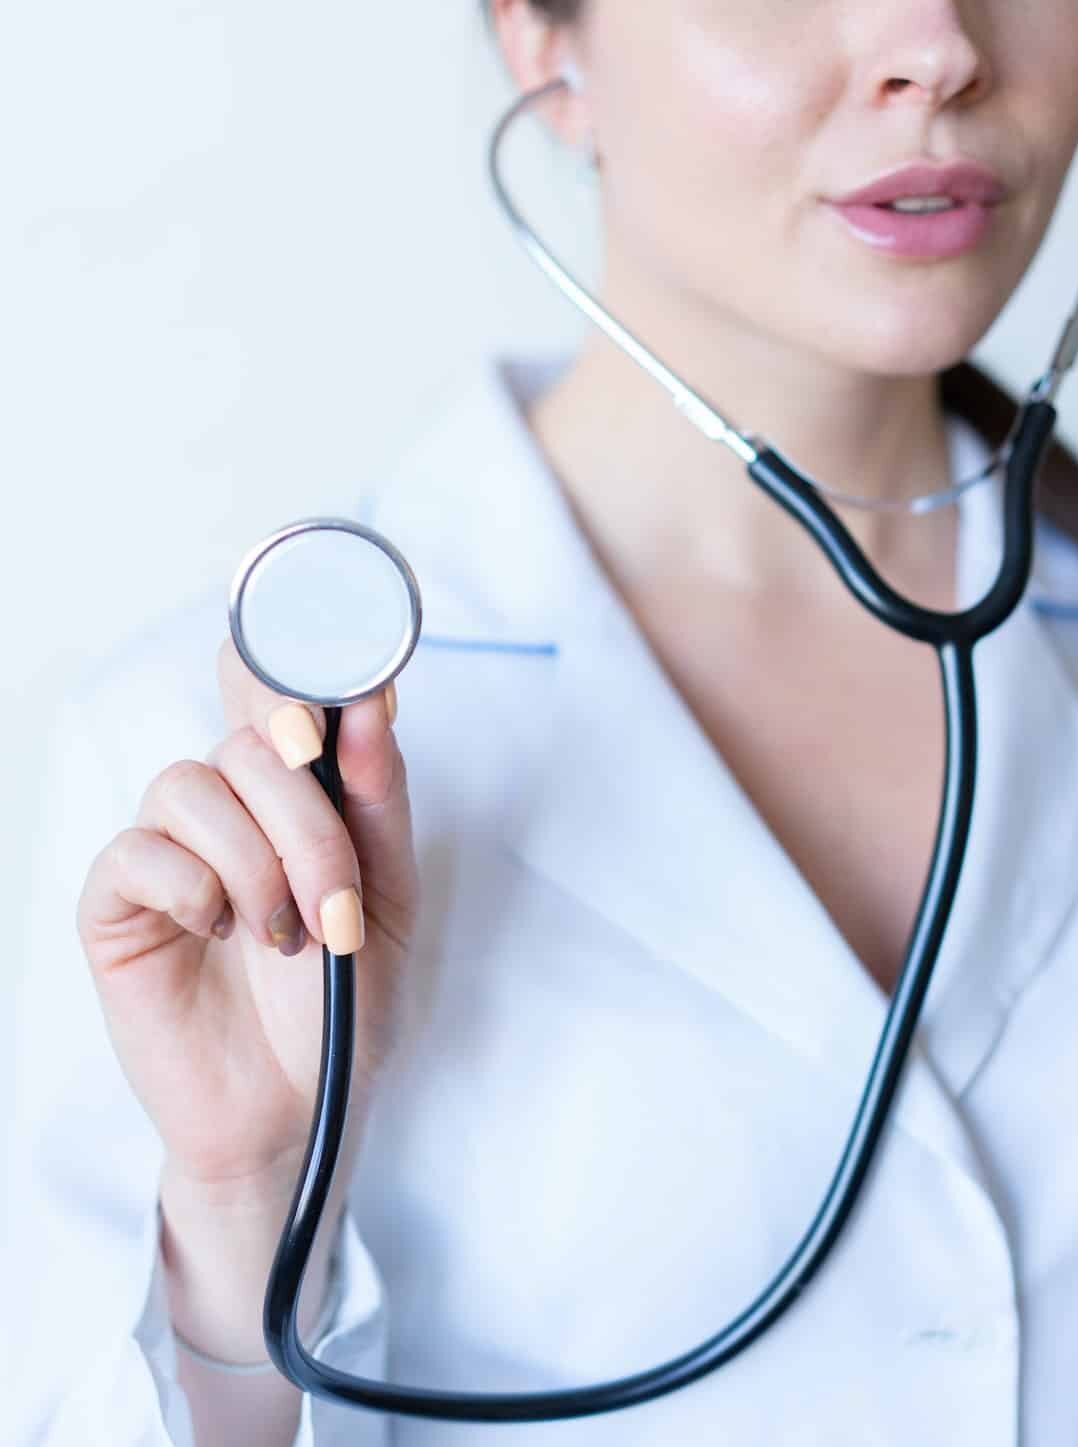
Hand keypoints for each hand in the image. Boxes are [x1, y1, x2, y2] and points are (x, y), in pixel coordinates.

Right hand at [78, 636, 418, 1205]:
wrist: (301, 1108)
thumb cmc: (343, 1001)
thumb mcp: (389, 897)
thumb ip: (377, 800)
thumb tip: (370, 701)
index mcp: (294, 793)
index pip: (271, 688)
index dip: (292, 670)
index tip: (330, 706)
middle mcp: (228, 806)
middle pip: (248, 739)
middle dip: (306, 822)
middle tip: (335, 906)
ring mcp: (169, 850)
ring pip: (190, 784)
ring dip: (255, 863)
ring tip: (284, 936)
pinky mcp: (117, 904)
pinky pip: (138, 851)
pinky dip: (192, 888)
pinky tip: (219, 934)